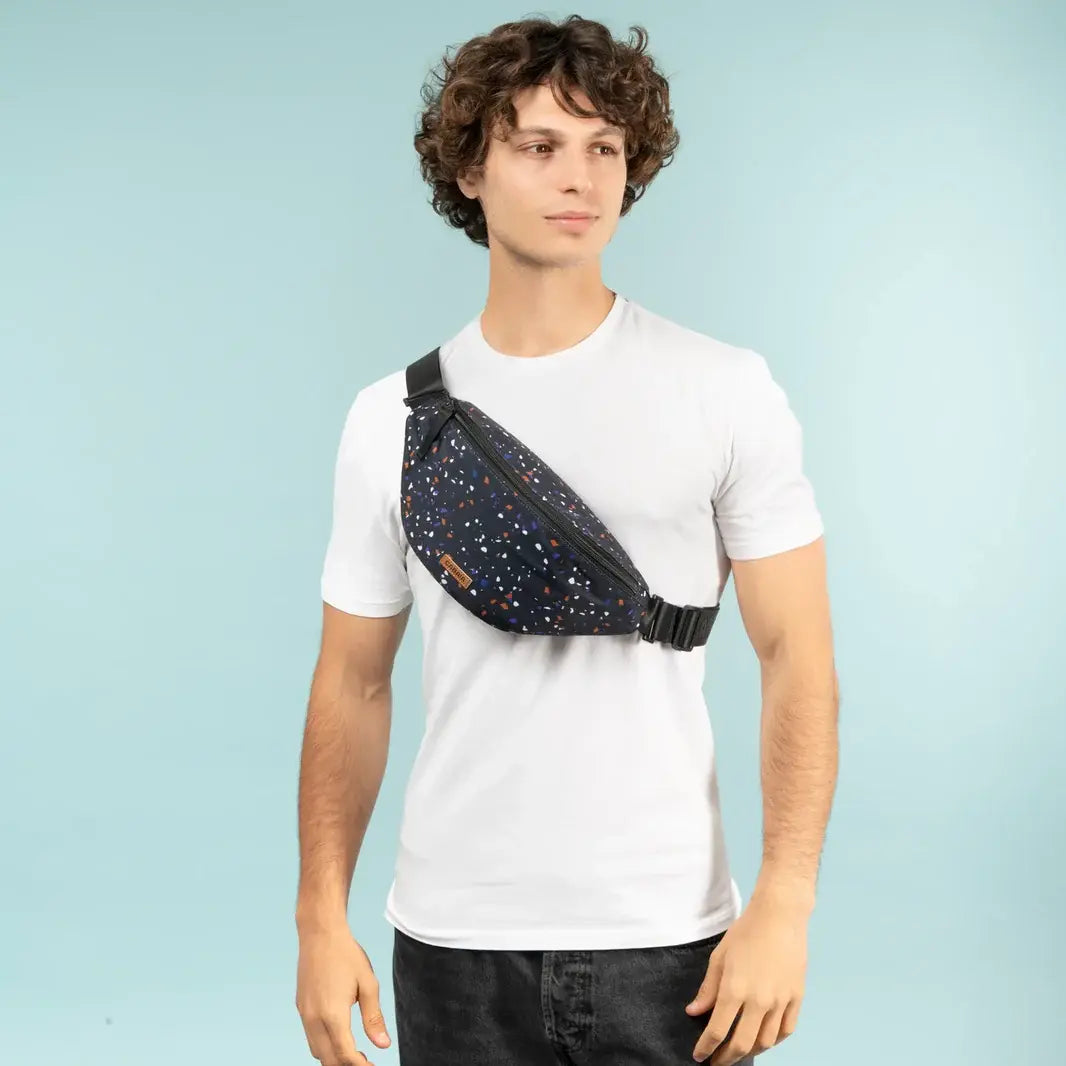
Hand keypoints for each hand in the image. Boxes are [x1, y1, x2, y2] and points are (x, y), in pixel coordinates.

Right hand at [296, 924, 391, 1065]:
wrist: (320, 933)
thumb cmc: (346, 955)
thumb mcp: (368, 983)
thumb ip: (374, 1017)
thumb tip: (383, 1045)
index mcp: (333, 1014)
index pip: (346, 1055)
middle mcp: (314, 1018)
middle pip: (329, 1059)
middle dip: (347, 1065)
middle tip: (366, 1063)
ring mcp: (304, 1014)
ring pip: (317, 1051)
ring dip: (334, 1058)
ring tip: (355, 1054)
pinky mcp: (301, 1007)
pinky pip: (310, 1037)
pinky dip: (324, 1046)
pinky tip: (339, 1037)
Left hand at [685, 892, 807, 1062]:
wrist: (779, 915)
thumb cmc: (746, 931)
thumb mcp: (719, 957)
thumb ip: (708, 989)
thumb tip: (694, 1012)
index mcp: (735, 989)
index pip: (717, 1031)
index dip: (706, 1048)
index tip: (699, 1056)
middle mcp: (759, 1000)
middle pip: (741, 1044)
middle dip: (726, 1058)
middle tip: (717, 1062)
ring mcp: (780, 1001)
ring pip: (765, 1042)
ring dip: (750, 1052)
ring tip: (738, 1052)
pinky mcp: (797, 997)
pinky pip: (786, 1030)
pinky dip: (773, 1041)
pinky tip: (764, 1040)